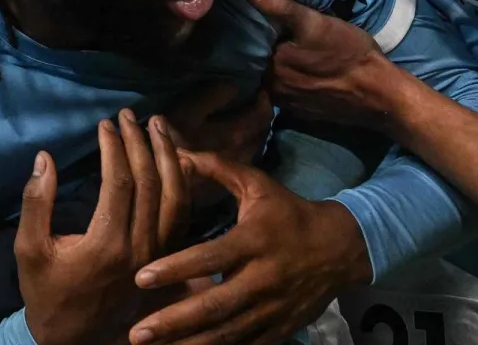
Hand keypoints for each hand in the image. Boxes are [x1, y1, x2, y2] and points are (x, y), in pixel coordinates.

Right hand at [17, 111, 188, 344]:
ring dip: (169, 156)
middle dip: (140, 142)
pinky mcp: (168, 260)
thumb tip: (45, 158)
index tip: (104, 123)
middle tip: (129, 114)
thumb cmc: (48, 294)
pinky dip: (184, 183)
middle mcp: (141, 248)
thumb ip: (36, 203)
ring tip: (159, 126)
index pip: (119, 181)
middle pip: (151, 182)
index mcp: (106, 244)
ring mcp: (160, 256)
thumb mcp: (29, 251)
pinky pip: (184, 215)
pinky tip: (178, 159)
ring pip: (176, 197)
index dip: (113, 146)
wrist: (76, 341)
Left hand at [130, 151, 371, 344]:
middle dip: (174, 321)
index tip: (141, 278)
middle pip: (215, 306)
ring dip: (189, 343)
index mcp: (253, 241)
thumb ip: (216, 168)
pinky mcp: (280, 328)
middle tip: (136, 333)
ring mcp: (273, 308)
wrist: (341, 248)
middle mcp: (262, 279)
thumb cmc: (288, 213)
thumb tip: (176, 152)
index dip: (176, 268)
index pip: (210, 257)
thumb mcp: (256, 185)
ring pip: (227, 333)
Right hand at [162, 82, 272, 207]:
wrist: (162, 191)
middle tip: (250, 102)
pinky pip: (245, 160)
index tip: (257, 89)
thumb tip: (233, 87)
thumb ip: (211, 97)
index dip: (262, 99)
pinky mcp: (228, 183)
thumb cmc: (173, 145)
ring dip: (251, 133)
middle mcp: (245, 154)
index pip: (261, 115)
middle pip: (261, 132)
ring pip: (254, 147)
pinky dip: (243, 147)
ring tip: (240, 121)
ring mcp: (238, 172)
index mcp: (238, 135)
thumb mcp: (186, 113)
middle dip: (258, 116)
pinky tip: (228, 144)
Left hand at [250, 0, 395, 129]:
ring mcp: (288, 103)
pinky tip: (308, 71)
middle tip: (286, 33)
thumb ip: (281, 7)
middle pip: (263, 60)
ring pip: (276, 76)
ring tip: (298, 50)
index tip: (269, 19)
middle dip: (271, 47)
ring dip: (282, 64)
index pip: (253, 42)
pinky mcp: (303, 112)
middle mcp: (273, 88)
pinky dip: (294, 80)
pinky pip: (289, 91)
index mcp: (271, 66)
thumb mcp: (316, 23)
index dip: (259, 29)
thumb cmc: (350, 54)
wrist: (381, 94)